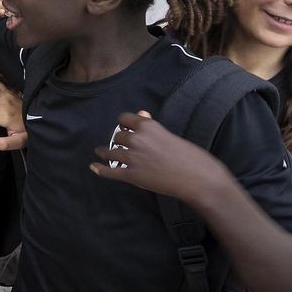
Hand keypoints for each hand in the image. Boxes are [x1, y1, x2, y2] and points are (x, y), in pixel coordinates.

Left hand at [90, 111, 230, 203]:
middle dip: (118, 141)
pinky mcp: (132, 175)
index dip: (123, 124)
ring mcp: (132, 158)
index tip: (123, 127)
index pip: (124, 119)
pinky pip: (110, 171)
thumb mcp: (171, 135)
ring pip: (111, 152)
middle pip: (117, 137)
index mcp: (148, 126)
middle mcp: (137, 139)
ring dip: (105, 152)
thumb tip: (141, 114)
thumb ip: (152, 127)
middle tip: (118, 145)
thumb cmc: (190, 156)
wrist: (198, 178)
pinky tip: (93, 166)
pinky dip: (100, 169)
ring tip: (100, 152)